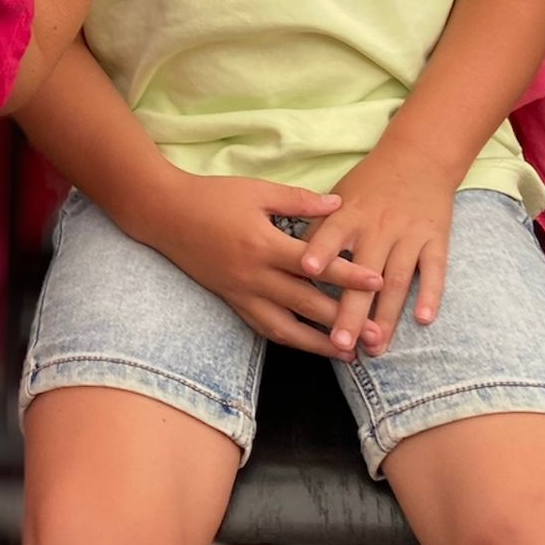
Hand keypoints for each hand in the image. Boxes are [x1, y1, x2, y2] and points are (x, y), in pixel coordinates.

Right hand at [148, 170, 385, 358]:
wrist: (165, 215)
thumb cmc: (212, 197)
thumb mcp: (257, 191)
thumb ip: (299, 201)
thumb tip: (339, 205)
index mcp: (264, 245)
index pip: (315, 266)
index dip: (349, 275)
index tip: (379, 282)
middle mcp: (255, 277)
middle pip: (306, 305)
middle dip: (344, 321)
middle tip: (378, 334)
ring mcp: (242, 294)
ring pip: (286, 329)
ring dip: (319, 344)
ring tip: (350, 354)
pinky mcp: (232, 302)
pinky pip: (264, 329)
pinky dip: (290, 340)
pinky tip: (309, 345)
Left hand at [297, 140, 454, 357]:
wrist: (418, 158)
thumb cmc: (370, 184)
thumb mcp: (340, 196)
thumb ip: (318, 227)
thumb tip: (292, 261)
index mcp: (349, 213)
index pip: (331, 234)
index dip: (320, 251)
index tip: (307, 272)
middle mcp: (378, 226)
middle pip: (364, 273)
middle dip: (352, 309)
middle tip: (340, 342)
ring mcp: (408, 235)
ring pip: (397, 280)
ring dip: (387, 316)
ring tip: (376, 347)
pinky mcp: (435, 240)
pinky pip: (434, 271)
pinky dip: (430, 294)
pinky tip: (424, 320)